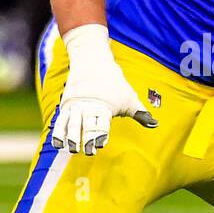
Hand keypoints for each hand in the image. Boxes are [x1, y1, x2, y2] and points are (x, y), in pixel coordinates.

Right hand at [50, 25, 156, 154]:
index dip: (99, 135)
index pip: (101, 124)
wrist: (93, 61)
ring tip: (72, 149)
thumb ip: (141, 114)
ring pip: (71, 123)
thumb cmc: (115, 83)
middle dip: (85, 138)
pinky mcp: (66, 104)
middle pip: (85, 125)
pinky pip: (60, 120)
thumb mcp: (130, 98)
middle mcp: (88, 106)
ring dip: (70, 137)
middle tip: (86, 151)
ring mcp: (75, 105)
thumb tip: (155, 125)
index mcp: (104, 106)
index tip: (99, 146)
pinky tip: (58, 144)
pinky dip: (58, 132)